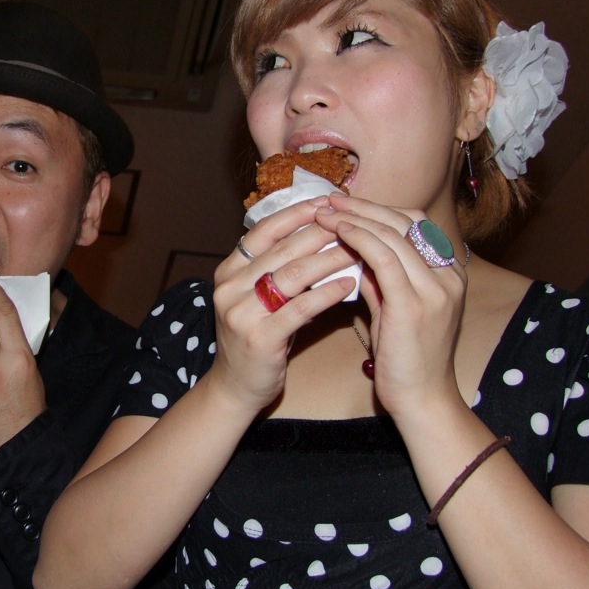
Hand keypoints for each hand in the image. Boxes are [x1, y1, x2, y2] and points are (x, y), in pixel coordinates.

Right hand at [210, 197, 358, 411]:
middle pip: (283, 249)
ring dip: (330, 259)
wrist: (236, 387)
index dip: (297, 213)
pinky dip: (328, 294)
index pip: (264, 231)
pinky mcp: (259, 338)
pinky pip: (300, 308)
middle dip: (322, 232)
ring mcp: (241, 313)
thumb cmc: (256, 337)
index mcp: (228, 271)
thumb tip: (321, 232)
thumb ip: (277, 268)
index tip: (327, 201)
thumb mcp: (258, 297)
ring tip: (359, 250)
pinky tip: (350, 284)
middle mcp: (230, 287)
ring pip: (293, 275)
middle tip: (353, 221)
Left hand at [314, 194, 467, 416]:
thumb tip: (355, 253)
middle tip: (330, 199)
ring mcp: (436, 289)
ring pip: (394, 235)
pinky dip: (360, 238)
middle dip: (365, 206)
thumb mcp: (393, 310)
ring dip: (356, 217)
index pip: (414, 224)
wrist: (422, 400)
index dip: (379, 209)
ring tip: (325, 211)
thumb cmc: (405, 359)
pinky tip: (339, 230)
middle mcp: (449, 276)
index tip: (345, 204)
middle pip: (406, 222)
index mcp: (449, 274)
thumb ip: (380, 280)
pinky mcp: (415, 305)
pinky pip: (385, 258)